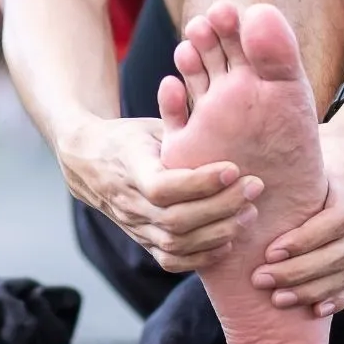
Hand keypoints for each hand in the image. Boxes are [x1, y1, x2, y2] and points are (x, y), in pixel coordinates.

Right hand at [57, 116, 263, 272]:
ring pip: (177, 243)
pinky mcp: (142, 242)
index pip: (164, 187)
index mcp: (129, 169)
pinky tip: (229, 240)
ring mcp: (135, 227)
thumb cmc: (128, 139)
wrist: (89, 163)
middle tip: (254, 188)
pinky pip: (172, 260)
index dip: (201, 183)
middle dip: (222, 207)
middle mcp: (129, 203)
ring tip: (249, 212)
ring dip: (218, 232)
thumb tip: (186, 83)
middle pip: (176, 219)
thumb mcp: (148, 126)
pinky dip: (202, 257)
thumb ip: (173, 117)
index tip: (234, 169)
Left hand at [251, 100, 343, 316]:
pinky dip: (338, 298)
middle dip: (299, 271)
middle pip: (339, 252)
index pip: (336, 220)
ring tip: (277, 298)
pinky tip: (315, 311)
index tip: (271, 251)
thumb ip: (280, 154)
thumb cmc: (323, 147)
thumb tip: (234, 162)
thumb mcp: (307, 144)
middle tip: (260, 279)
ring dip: (312, 289)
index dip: (306, 239)